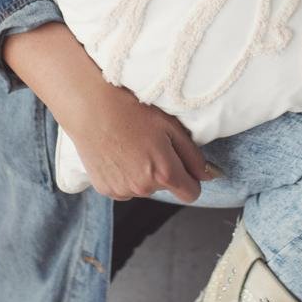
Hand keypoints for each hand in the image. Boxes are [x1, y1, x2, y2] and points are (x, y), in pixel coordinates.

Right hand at [58, 79, 220, 202]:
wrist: (91, 108)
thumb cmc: (132, 111)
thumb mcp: (171, 127)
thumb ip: (193, 156)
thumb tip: (210, 175)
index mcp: (164, 173)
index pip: (191, 193)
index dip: (190, 178)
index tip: (182, 164)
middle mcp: (143, 188)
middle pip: (167, 188)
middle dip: (164, 171)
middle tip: (151, 145)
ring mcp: (122, 190)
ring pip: (145, 188)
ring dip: (143, 174)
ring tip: (132, 147)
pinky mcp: (105, 189)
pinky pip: (125, 188)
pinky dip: (125, 175)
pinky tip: (118, 154)